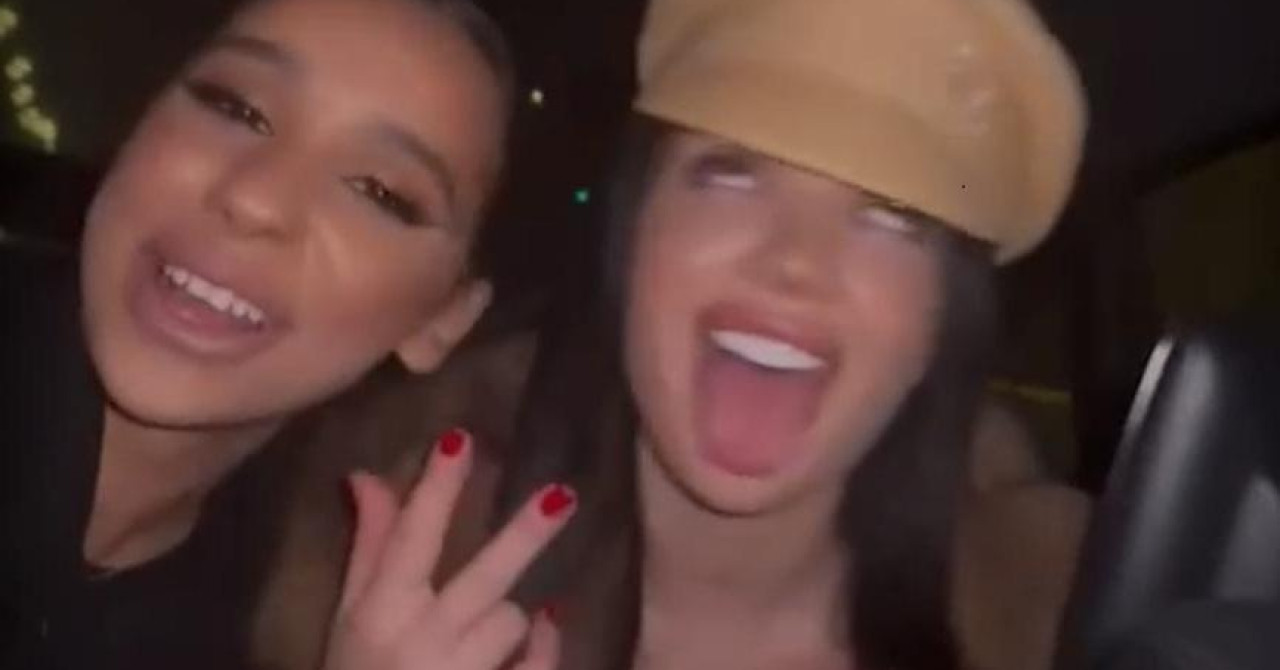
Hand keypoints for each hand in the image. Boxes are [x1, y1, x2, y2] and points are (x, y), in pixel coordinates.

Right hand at [324, 429, 573, 669]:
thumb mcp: (351, 616)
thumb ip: (369, 546)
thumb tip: (365, 475)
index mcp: (381, 612)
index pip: (411, 537)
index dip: (438, 487)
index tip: (462, 438)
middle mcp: (422, 641)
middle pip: (484, 577)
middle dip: (524, 536)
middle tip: (563, 495)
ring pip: (512, 617)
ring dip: (510, 616)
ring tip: (483, 633)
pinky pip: (538, 662)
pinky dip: (546, 644)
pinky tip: (548, 625)